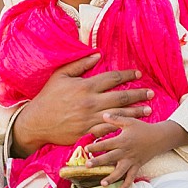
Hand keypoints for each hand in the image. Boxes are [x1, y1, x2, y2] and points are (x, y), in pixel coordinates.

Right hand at [10, 53, 153, 154]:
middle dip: (138, 94)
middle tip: (151, 93)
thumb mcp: (60, 76)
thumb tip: (97, 55)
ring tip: (148, 110)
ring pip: (119, 115)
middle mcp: (91, 102)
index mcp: (85, 86)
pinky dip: (121, 128)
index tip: (139, 75)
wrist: (36, 122)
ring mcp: (90, 119)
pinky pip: (109, 130)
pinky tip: (131, 127)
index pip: (113, 78)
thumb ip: (80, 65)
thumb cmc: (47, 98)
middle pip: (121, 97)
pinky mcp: (88, 133)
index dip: (128, 76)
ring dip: (136, 112)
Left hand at [88, 116, 187, 186]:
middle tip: (87, 166)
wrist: (159, 138)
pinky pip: (132, 177)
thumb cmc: (143, 128)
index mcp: (122, 140)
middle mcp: (125, 152)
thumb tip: (103, 115)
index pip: (106, 144)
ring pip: (120, 171)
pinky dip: (127, 184)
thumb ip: (116, 118)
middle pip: (110, 158)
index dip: (95, 146)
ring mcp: (131, 160)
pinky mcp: (137, 166)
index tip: (86, 149)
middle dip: (98, 162)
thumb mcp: (129, 121)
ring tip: (102, 184)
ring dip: (111, 178)